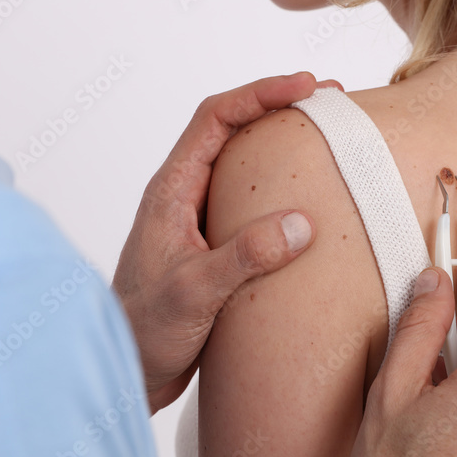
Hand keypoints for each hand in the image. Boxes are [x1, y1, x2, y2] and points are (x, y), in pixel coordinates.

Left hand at [112, 73, 342, 412]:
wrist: (126, 370)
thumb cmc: (143, 330)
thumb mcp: (195, 294)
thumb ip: (244, 258)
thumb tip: (299, 224)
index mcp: (171, 190)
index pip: (215, 119)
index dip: (260, 94)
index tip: (306, 86)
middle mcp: (184, 194)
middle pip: (232, 129)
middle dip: (279, 107)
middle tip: (330, 100)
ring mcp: (199, 217)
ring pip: (243, 163)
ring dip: (282, 145)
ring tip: (327, 138)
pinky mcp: (214, 242)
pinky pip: (251, 200)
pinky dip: (281, 187)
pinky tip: (310, 200)